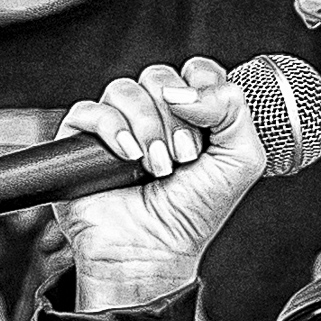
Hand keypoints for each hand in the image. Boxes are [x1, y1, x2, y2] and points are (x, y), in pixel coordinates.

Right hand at [52, 57, 268, 308]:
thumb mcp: (241, 160)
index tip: (208, 130)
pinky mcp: (80, 140)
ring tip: (156, 167)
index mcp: (193, 113)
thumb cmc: (194, 211)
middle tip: (184, 158)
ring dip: (148, 128)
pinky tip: (128, 156)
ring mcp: (116, 124)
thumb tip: (185, 90)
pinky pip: (90, 110)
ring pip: (125, 89)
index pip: (197, 70)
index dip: (204, 90)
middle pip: (161, 76)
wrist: (152, 250)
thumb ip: (233, 109)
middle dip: (177, 119)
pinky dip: (113, 130)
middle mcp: (154, 113)